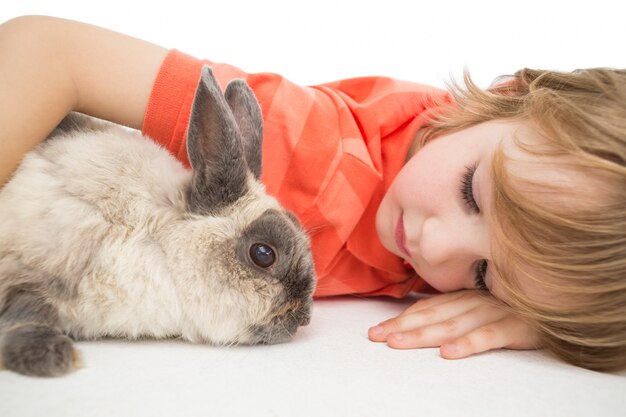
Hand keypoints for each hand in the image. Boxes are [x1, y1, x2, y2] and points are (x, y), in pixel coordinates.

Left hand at [368, 290, 539, 358]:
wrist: (557, 306)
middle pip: (433, 316)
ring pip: (453, 324)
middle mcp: (475, 301)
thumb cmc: (514, 308)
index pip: (426, 308)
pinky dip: (468, 343)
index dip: (400, 319)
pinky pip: (489, 336)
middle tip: (377, 338)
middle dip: (402, 327)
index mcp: (464, 296)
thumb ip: (453, 310)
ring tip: (400, 344)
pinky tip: (448, 353)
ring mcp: (495, 312)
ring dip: (424, 335)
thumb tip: (418, 322)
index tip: (375, 332)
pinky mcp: (516, 326)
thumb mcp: (481, 307)